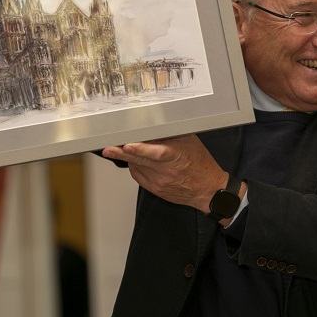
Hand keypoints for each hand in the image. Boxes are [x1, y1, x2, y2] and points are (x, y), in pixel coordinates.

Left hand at [102, 135, 227, 214]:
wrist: (208, 189)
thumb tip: (153, 126)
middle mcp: (166, 171)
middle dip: (121, 154)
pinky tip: (137, 161)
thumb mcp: (189, 142)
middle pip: (140, 161)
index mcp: (176, 156)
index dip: (140, 150)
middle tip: (108, 149)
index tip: (127, 146)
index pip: (156, 153)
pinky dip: (135, 167)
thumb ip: (171, 135)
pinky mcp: (156, 190)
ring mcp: (160, 182)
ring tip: (121, 149)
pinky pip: (139, 177)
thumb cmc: (200, 163)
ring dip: (128, 159)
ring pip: (137, 168)